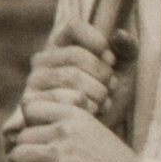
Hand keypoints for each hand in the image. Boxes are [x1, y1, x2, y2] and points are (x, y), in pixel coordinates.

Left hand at [5, 96, 134, 161]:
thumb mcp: (97, 135)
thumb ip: (72, 128)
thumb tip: (42, 131)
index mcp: (76, 115)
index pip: (31, 107)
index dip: (29, 124)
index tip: (36, 141)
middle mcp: (65, 130)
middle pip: (24, 135)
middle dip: (25, 152)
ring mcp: (60, 153)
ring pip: (18, 153)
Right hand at [11, 22, 136, 136]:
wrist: (99, 134)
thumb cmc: (110, 97)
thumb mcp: (125, 71)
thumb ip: (128, 50)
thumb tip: (120, 34)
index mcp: (60, 45)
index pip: (73, 26)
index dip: (97, 41)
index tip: (111, 59)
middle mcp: (42, 61)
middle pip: (76, 55)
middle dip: (103, 73)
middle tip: (112, 87)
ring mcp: (34, 83)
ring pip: (70, 76)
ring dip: (98, 91)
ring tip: (105, 101)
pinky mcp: (32, 106)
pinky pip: (63, 98)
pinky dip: (88, 106)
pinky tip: (95, 112)